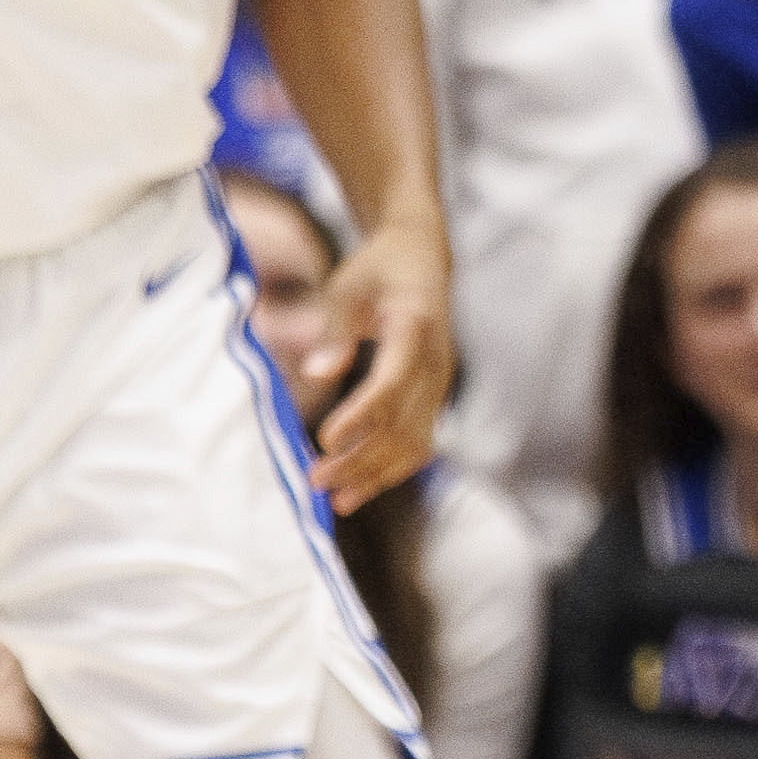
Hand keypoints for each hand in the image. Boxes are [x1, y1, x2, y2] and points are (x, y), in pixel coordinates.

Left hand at [296, 212, 452, 506]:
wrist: (422, 261)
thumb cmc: (378, 271)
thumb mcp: (348, 286)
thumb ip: (334, 330)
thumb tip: (316, 373)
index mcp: (417, 330)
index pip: (391, 384)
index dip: (360, 416)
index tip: (324, 440)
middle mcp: (437, 365)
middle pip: (403, 425)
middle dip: (360, 459)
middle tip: (315, 480)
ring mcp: (442, 385)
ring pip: (416, 442)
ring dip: (376, 472)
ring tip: (336, 498)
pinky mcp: (435, 397)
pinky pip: (420, 441)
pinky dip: (391, 467)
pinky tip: (360, 485)